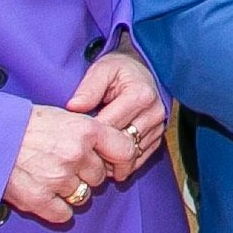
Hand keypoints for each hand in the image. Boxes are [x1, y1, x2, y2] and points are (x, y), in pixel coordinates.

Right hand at [2, 106, 134, 224]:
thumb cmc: (25, 124)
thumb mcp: (65, 116)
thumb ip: (90, 132)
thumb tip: (111, 149)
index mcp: (86, 130)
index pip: (125, 150)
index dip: (123, 161)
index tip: (117, 167)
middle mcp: (76, 154)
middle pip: (100, 176)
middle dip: (87, 174)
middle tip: (65, 165)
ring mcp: (58, 178)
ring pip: (83, 196)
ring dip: (70, 190)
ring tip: (50, 176)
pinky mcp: (39, 199)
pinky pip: (63, 214)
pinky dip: (56, 208)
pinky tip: (44, 193)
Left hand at [66, 48, 165, 180]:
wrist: (140, 70)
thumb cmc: (118, 70)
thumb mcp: (101, 70)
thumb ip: (88, 88)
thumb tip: (74, 107)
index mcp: (140, 95)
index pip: (110, 127)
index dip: (89, 136)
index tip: (74, 138)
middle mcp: (154, 112)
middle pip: (123, 144)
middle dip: (100, 152)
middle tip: (80, 154)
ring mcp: (159, 126)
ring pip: (132, 155)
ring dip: (112, 160)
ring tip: (93, 157)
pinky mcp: (159, 136)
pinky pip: (140, 157)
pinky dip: (124, 162)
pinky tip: (108, 157)